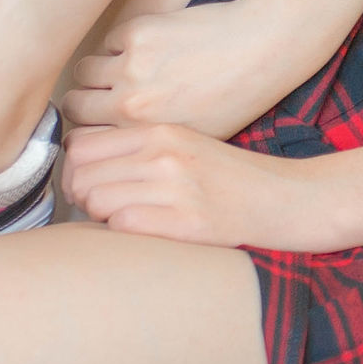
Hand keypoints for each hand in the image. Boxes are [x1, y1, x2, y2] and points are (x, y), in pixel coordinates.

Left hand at [60, 122, 334, 249]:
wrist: (287, 199)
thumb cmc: (232, 178)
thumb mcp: (185, 145)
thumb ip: (137, 149)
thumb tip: (81, 168)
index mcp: (161, 131)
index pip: (81, 144)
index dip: (74, 169)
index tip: (90, 184)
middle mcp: (165, 153)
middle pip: (80, 174)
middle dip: (81, 196)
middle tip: (103, 208)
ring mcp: (176, 187)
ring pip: (95, 200)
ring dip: (101, 217)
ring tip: (126, 219)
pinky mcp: (187, 221)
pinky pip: (122, 224)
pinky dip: (123, 232)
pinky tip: (145, 231)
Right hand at [64, 0, 327, 139]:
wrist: (263, 46)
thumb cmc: (236, 95)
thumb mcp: (193, 136)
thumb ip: (148, 140)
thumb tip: (111, 144)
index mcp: (146, 135)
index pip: (84, 138)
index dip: (87, 130)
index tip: (92, 125)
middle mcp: (133, 103)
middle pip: (73, 104)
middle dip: (85, 101)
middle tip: (101, 96)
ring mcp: (132, 65)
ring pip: (84, 70)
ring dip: (99, 71)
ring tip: (125, 71)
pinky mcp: (138, 31)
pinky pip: (109, 41)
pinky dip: (121, 45)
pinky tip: (150, 48)